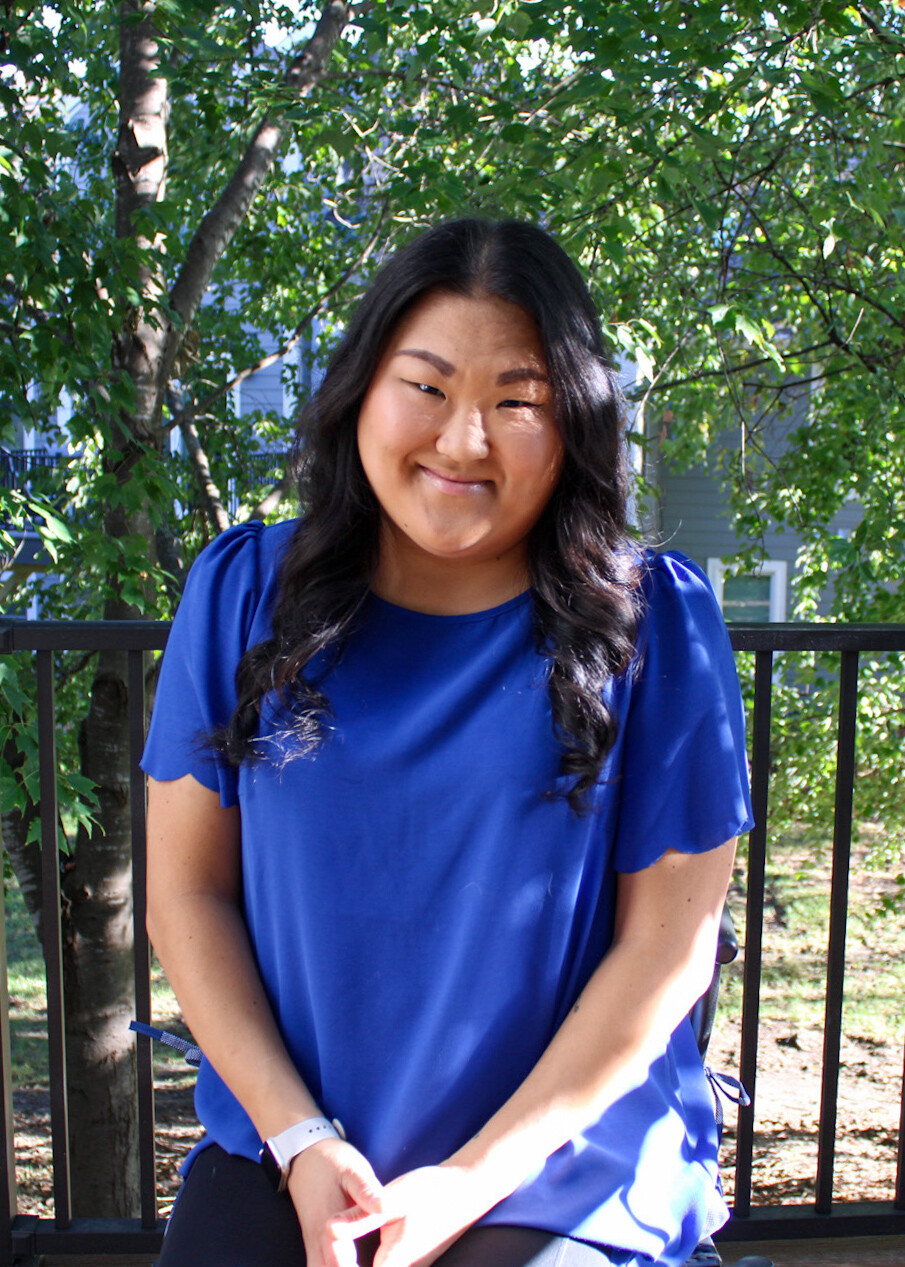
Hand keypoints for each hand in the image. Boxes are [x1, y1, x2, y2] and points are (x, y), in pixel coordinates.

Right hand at [287, 1137, 384, 1266]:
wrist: (304, 1156)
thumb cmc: (332, 1163)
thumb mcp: (352, 1170)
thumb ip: (367, 1190)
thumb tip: (385, 1207)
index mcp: (330, 1229)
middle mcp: (318, 1244)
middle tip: (379, 1266)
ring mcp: (313, 1246)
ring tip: (368, 1265)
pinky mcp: (313, 1245)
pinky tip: (351, 1264)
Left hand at [328, 1163, 485, 1266]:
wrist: (470, 1187)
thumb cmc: (432, 1191)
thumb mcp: (393, 1199)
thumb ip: (360, 1217)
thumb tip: (327, 1229)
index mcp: (393, 1263)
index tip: (327, 1263)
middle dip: (349, 1266)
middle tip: (330, 1254)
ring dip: (362, 1265)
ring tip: (340, 1251)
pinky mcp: (418, 1262)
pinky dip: (379, 1264)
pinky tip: (366, 1250)